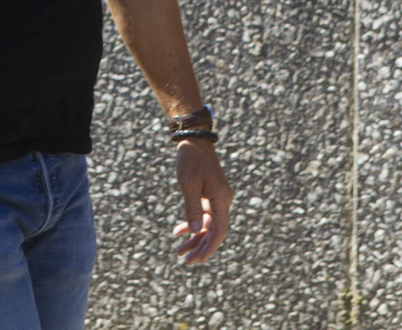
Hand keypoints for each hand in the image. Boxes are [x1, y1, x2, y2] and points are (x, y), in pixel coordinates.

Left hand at [172, 139, 231, 263]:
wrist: (192, 140)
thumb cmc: (190, 159)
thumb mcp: (188, 184)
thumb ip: (192, 208)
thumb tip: (196, 232)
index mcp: (221, 199)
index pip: (219, 230)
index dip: (210, 247)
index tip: (199, 260)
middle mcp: (222, 201)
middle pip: (214, 231)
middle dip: (200, 247)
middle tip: (186, 261)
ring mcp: (215, 198)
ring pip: (207, 225)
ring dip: (194, 238)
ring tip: (179, 251)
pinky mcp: (208, 195)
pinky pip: (202, 215)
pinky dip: (192, 224)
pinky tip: (178, 231)